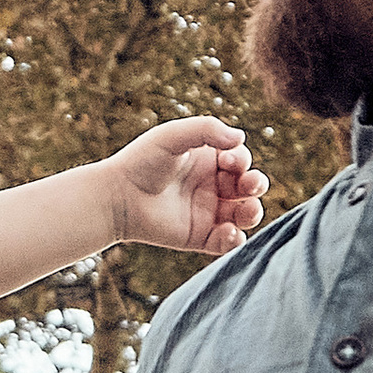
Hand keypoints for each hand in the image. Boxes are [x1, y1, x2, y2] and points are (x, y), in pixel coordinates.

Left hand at [107, 117, 265, 258]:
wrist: (116, 196)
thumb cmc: (142, 161)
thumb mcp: (174, 135)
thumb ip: (207, 129)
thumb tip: (241, 138)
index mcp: (209, 160)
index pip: (240, 160)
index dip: (242, 161)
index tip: (229, 161)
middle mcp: (212, 186)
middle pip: (249, 187)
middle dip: (257, 184)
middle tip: (249, 185)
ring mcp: (208, 212)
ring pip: (244, 215)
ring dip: (253, 213)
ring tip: (246, 211)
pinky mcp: (199, 236)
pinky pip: (227, 242)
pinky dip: (235, 240)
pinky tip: (228, 232)